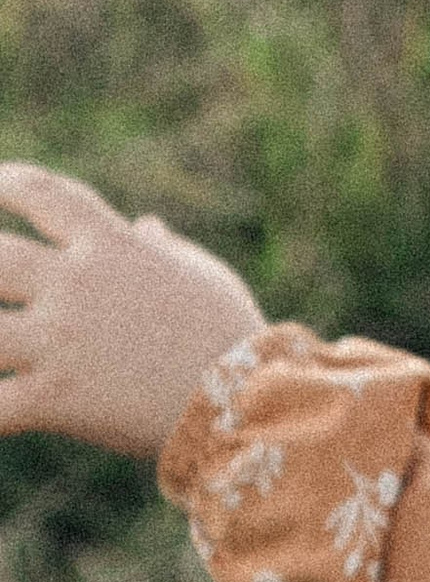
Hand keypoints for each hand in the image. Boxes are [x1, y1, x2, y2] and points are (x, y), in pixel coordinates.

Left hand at [0, 166, 263, 460]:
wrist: (252, 399)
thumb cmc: (232, 333)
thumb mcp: (202, 276)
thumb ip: (164, 249)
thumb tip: (148, 227)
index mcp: (111, 246)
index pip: (42, 194)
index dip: (3, 183)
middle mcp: (76, 285)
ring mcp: (60, 341)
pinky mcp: (56, 399)